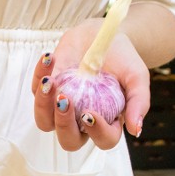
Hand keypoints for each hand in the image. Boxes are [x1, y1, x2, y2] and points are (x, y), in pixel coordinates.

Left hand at [31, 18, 149, 151]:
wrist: (104, 35)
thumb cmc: (123, 59)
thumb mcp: (137, 77)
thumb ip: (139, 102)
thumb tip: (135, 129)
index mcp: (107, 123)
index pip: (104, 140)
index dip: (97, 132)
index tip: (91, 112)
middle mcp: (82, 121)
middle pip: (68, 140)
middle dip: (64, 124)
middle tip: (65, 100)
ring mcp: (61, 108)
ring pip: (44, 122)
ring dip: (43, 105)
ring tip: (50, 81)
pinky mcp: (46, 90)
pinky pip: (36, 91)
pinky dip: (40, 75)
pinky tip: (50, 58)